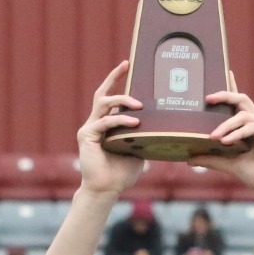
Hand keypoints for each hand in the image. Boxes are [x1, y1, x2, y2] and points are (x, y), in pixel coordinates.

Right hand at [75, 62, 145, 196]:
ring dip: (122, 101)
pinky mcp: (87, 136)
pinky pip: (105, 122)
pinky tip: (134, 123)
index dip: (117, 79)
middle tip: (127, 66)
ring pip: (103, 104)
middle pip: (103, 93)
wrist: (106, 190)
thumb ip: (145, 137)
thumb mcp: (139, 150)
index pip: (110, 97)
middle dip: (114, 77)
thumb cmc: (121, 173)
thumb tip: (166, 128)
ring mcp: (90, 128)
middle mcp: (96, 123)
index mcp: (106, 124)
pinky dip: (120, 121)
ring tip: (139, 105)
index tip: (127, 64)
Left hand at [193, 83, 253, 198]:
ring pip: (244, 115)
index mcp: (252, 128)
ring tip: (213, 137)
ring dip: (226, 125)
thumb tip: (189, 160)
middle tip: (208, 98)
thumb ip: (213, 160)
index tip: (222, 74)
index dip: (231, 90)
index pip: (239, 105)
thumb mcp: (232, 166)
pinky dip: (238, 133)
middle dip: (225, 96)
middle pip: (242, 100)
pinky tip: (227, 141)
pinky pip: (253, 126)